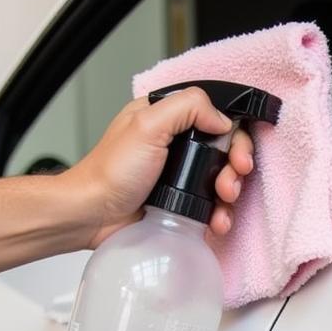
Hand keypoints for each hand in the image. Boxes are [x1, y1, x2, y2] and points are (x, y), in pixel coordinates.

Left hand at [64, 87, 254, 247]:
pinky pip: (212, 206)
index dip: (234, 136)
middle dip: (235, 168)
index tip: (237, 156)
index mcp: (167, 118)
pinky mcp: (182, 202)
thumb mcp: (147, 125)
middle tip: (230, 184)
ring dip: (230, 194)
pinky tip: (216, 221)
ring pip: (222, 179)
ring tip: (222, 204)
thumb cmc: (111, 172)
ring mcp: (181, 175)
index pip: (215, 118)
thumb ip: (187, 109)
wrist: (94, 215)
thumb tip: (223, 120)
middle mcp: (177, 144)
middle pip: (224, 151)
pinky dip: (220, 214)